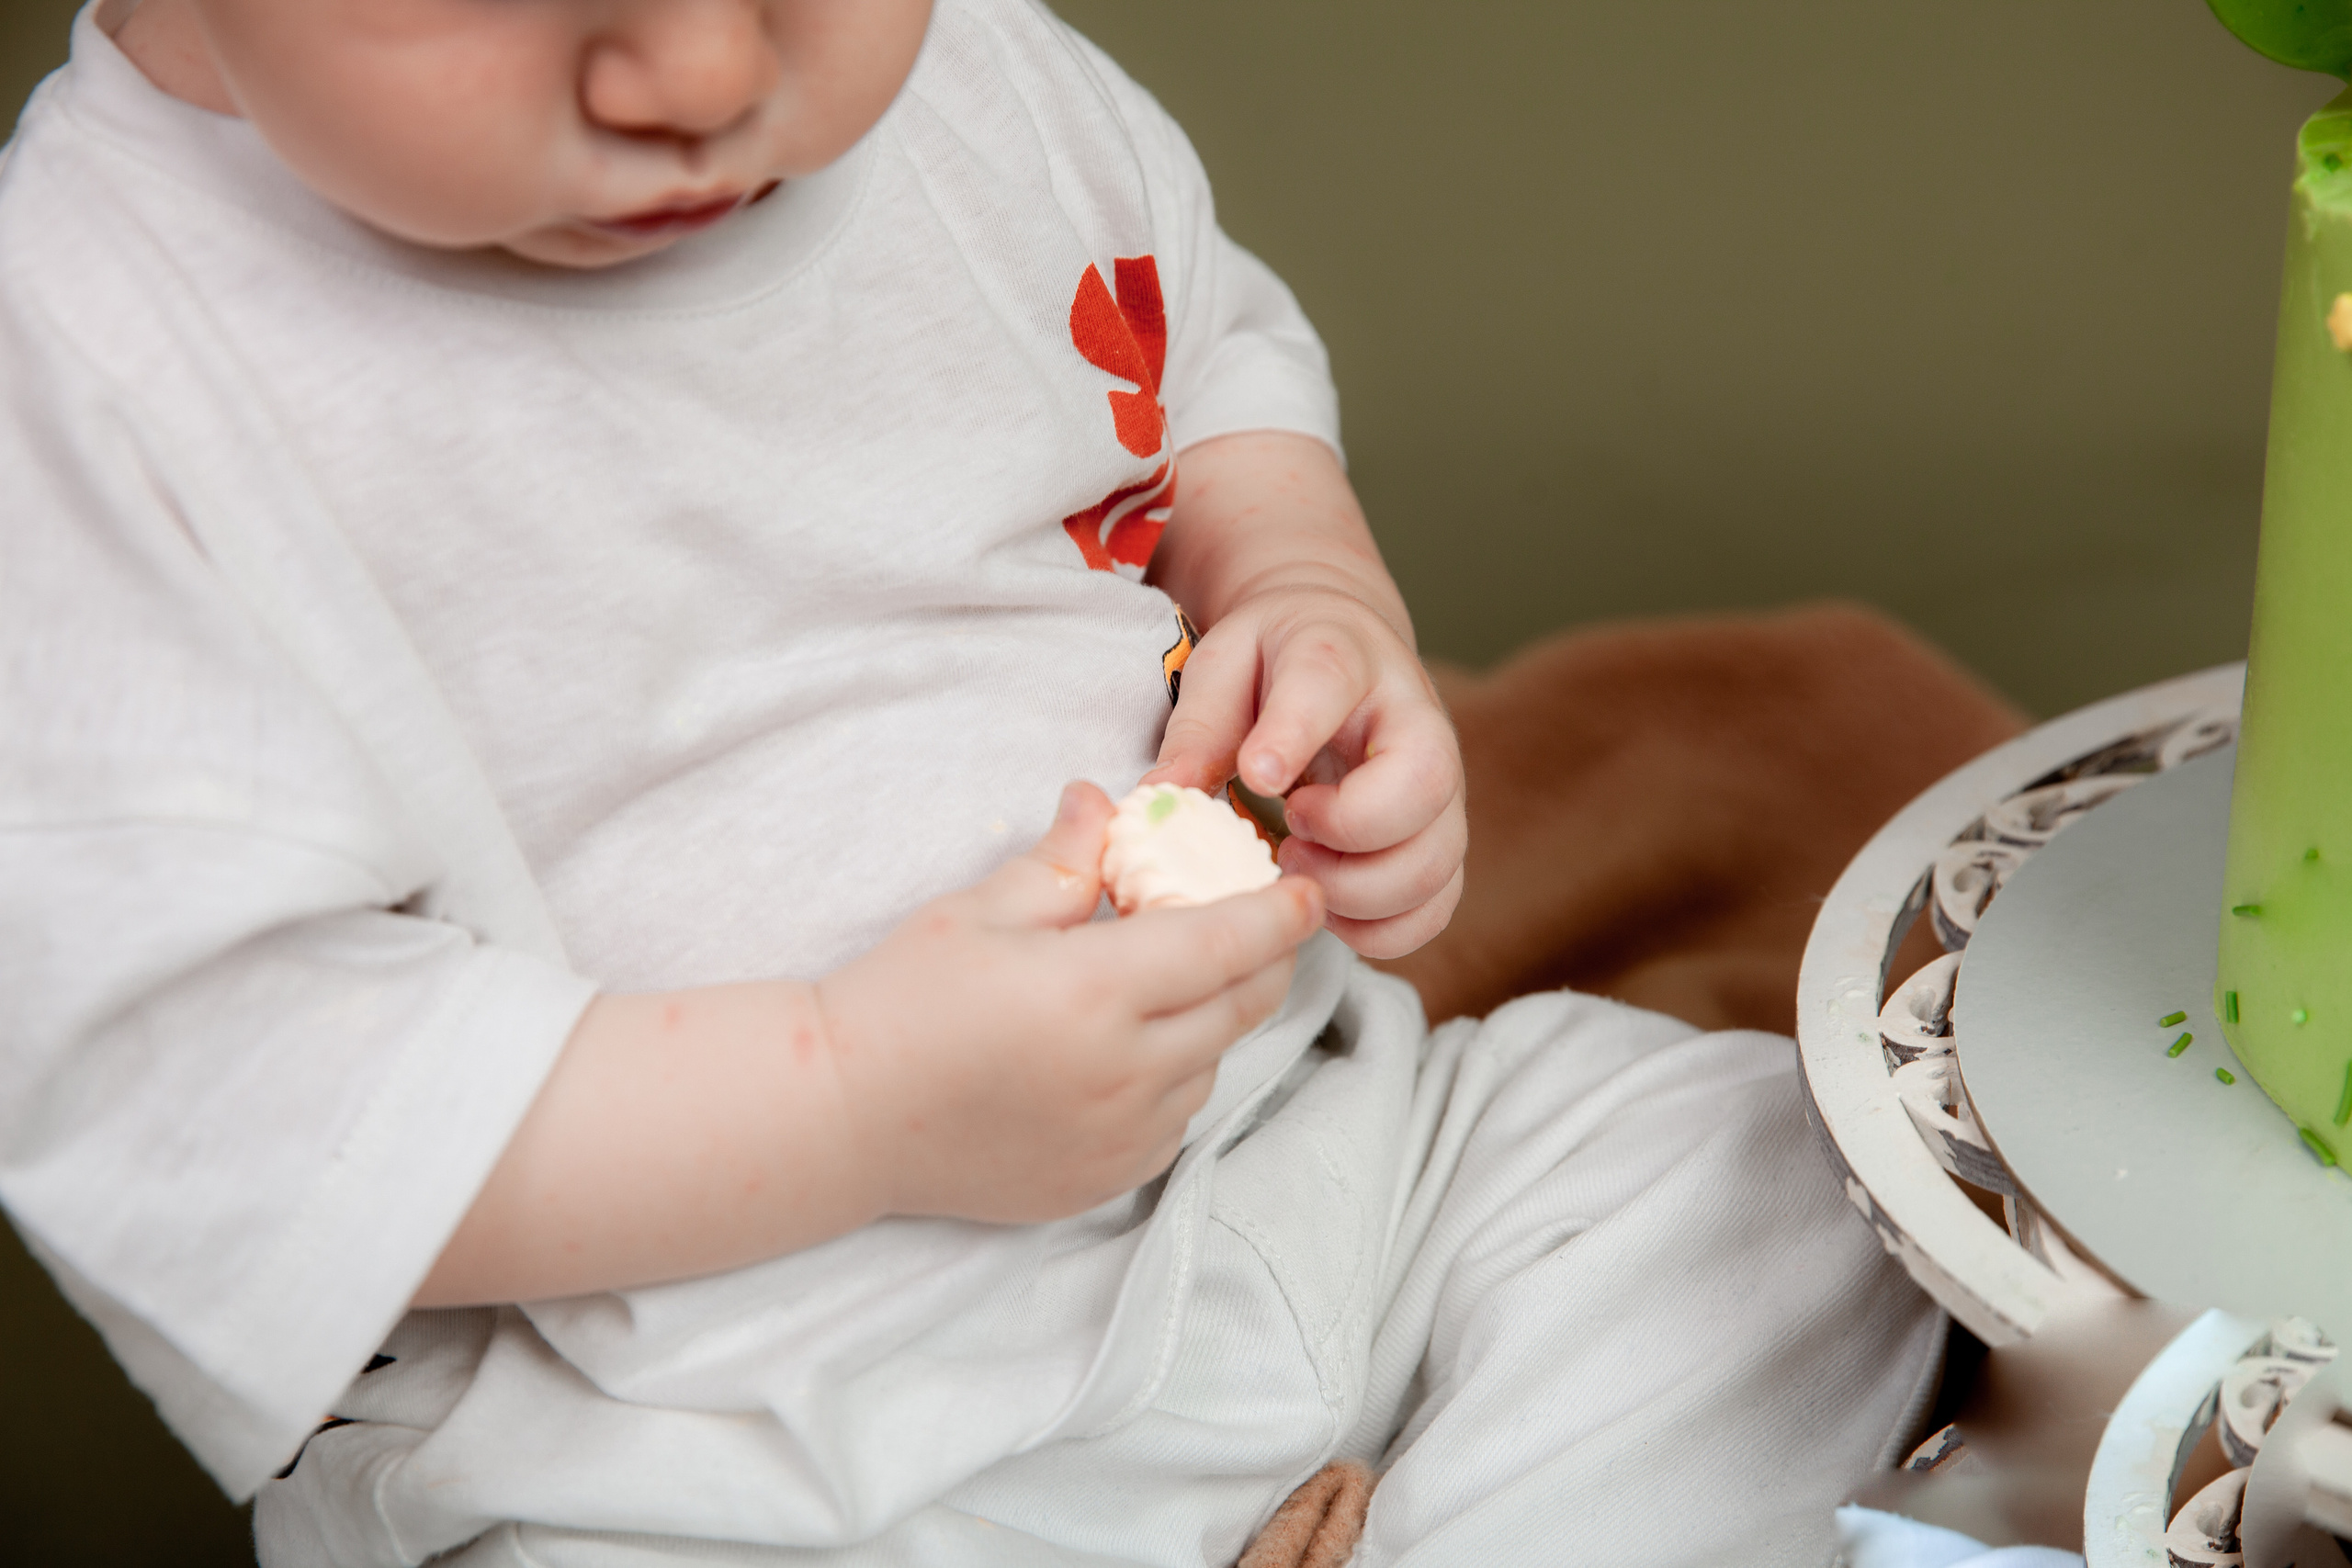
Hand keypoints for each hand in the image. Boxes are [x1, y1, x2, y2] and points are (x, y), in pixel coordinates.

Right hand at [815, 782, 1322, 1223]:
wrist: (840, 1117)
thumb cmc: (900, 999)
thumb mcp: (980, 909)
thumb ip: (1062, 859)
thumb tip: (1105, 799)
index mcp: (1095, 990)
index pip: (1228, 944)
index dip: (1280, 914)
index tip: (1307, 890)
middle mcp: (1124, 1072)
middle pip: (1241, 1005)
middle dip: (1264, 958)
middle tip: (1255, 923)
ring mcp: (1121, 1135)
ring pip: (1212, 1063)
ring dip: (1212, 1018)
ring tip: (1164, 984)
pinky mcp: (1107, 1178)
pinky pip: (1176, 1118)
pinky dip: (1174, 1076)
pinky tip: (1125, 1049)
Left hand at [1147, 584, 1465, 958]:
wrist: (1347, 657)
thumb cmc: (1276, 664)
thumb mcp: (1223, 667)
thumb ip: (1199, 727)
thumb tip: (1161, 796)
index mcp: (1343, 657)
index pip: (1330, 683)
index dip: (1294, 734)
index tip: (1256, 777)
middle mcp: (1415, 721)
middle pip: (1425, 782)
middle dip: (1348, 829)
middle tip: (1287, 834)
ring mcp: (1442, 790)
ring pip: (1435, 860)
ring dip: (1357, 891)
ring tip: (1296, 867)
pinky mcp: (1441, 842)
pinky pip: (1435, 907)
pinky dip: (1378, 929)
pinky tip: (1326, 907)